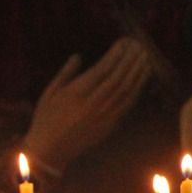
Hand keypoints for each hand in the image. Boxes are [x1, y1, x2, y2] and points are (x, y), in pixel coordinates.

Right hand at [24, 38, 152, 172]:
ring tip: (145, 58)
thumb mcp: (49, 93)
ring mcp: (103, 116)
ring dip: (137, 73)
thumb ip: (65, 74)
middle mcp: (93, 103)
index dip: (115, 55)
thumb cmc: (45, 118)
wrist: (51, 150)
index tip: (124, 42)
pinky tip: (142, 78)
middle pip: (118, 79)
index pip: (102, 70)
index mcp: (76, 93)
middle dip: (130, 61)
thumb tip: (78, 56)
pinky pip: (127, 105)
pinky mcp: (109, 125)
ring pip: (126, 91)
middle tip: (139, 45)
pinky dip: (136, 89)